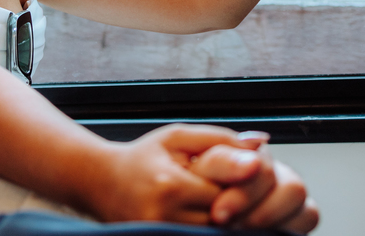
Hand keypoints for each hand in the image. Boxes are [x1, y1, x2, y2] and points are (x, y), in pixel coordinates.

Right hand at [84, 125, 318, 231]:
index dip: (250, 183)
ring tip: (244, 205)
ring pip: (221, 233)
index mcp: (172, 186)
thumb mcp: (178, 137)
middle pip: (229, 218)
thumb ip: (220, 140)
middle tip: (263, 194)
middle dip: (248, 204)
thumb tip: (261, 145)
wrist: (101, 185)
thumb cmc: (143, 158)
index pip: (228, 191)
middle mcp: (168, 218)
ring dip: (239, 221)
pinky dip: (223, 230)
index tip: (263, 171)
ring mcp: (165, 235)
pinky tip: (228, 219)